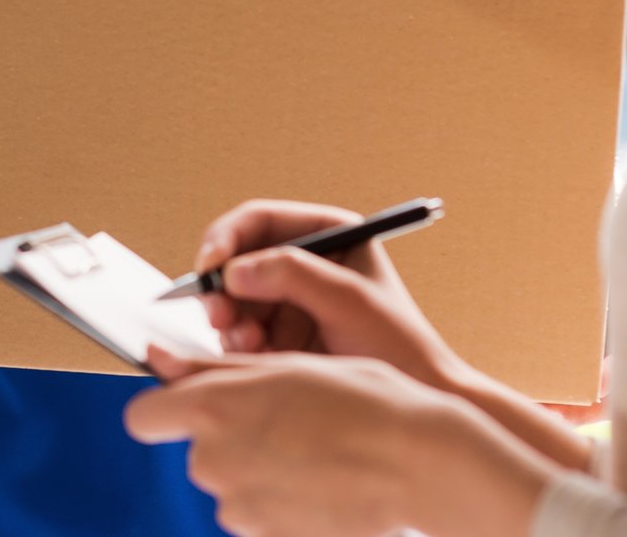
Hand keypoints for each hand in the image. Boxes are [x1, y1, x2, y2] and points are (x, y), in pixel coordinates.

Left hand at [125, 350, 548, 536]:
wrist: (419, 463)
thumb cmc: (362, 401)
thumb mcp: (284, 365)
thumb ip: (211, 368)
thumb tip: (159, 360)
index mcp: (212, 406)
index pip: (143, 416)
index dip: (166, 409)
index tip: (190, 405)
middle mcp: (214, 458)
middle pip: (196, 450)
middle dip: (228, 436)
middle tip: (284, 418)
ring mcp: (239, 504)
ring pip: (229, 482)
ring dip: (256, 468)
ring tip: (311, 449)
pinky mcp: (265, 535)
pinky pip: (256, 513)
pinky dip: (277, 499)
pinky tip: (317, 480)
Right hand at [193, 200, 460, 389]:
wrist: (416, 406)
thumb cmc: (399, 346)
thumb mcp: (349, 302)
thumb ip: (293, 275)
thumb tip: (232, 270)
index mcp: (330, 234)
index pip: (261, 220)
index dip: (227, 237)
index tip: (210, 265)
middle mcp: (305, 262)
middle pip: (238, 259)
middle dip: (222, 287)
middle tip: (218, 316)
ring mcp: (291, 301)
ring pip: (234, 299)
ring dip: (231, 321)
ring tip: (248, 344)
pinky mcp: (281, 338)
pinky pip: (240, 333)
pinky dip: (239, 346)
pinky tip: (258, 359)